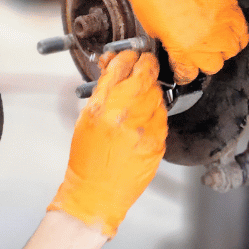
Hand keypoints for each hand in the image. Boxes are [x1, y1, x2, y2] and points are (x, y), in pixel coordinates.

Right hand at [48, 50, 166, 237]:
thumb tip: (113, 68)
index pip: (120, 68)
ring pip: (157, 93)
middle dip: (145, 64)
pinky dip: (157, 110)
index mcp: (100, 108)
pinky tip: (147, 114)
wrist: (97, 192)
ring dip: (152, 87)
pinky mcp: (158, 141)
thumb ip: (102, 92)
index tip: (129, 55)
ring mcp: (144, 129)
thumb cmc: (87, 159)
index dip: (127, 57)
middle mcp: (123, 116)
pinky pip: (163, 115)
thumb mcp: (86, 120)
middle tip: (144, 62)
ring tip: (143, 91)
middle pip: (144, 75)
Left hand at [115, 0, 248, 84]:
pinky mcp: (229, 4)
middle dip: (206, 62)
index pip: (190, 72)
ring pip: (234, 47)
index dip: (185, 73)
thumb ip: (170, 43)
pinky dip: (237, 32)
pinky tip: (228, 31)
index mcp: (183, 47)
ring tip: (214, 44)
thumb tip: (177, 50)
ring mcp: (221, 20)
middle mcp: (206, 37)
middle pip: (215, 64)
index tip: (183, 71)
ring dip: (225, 49)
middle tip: (198, 56)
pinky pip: (242, 26)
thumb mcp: (152, 27)